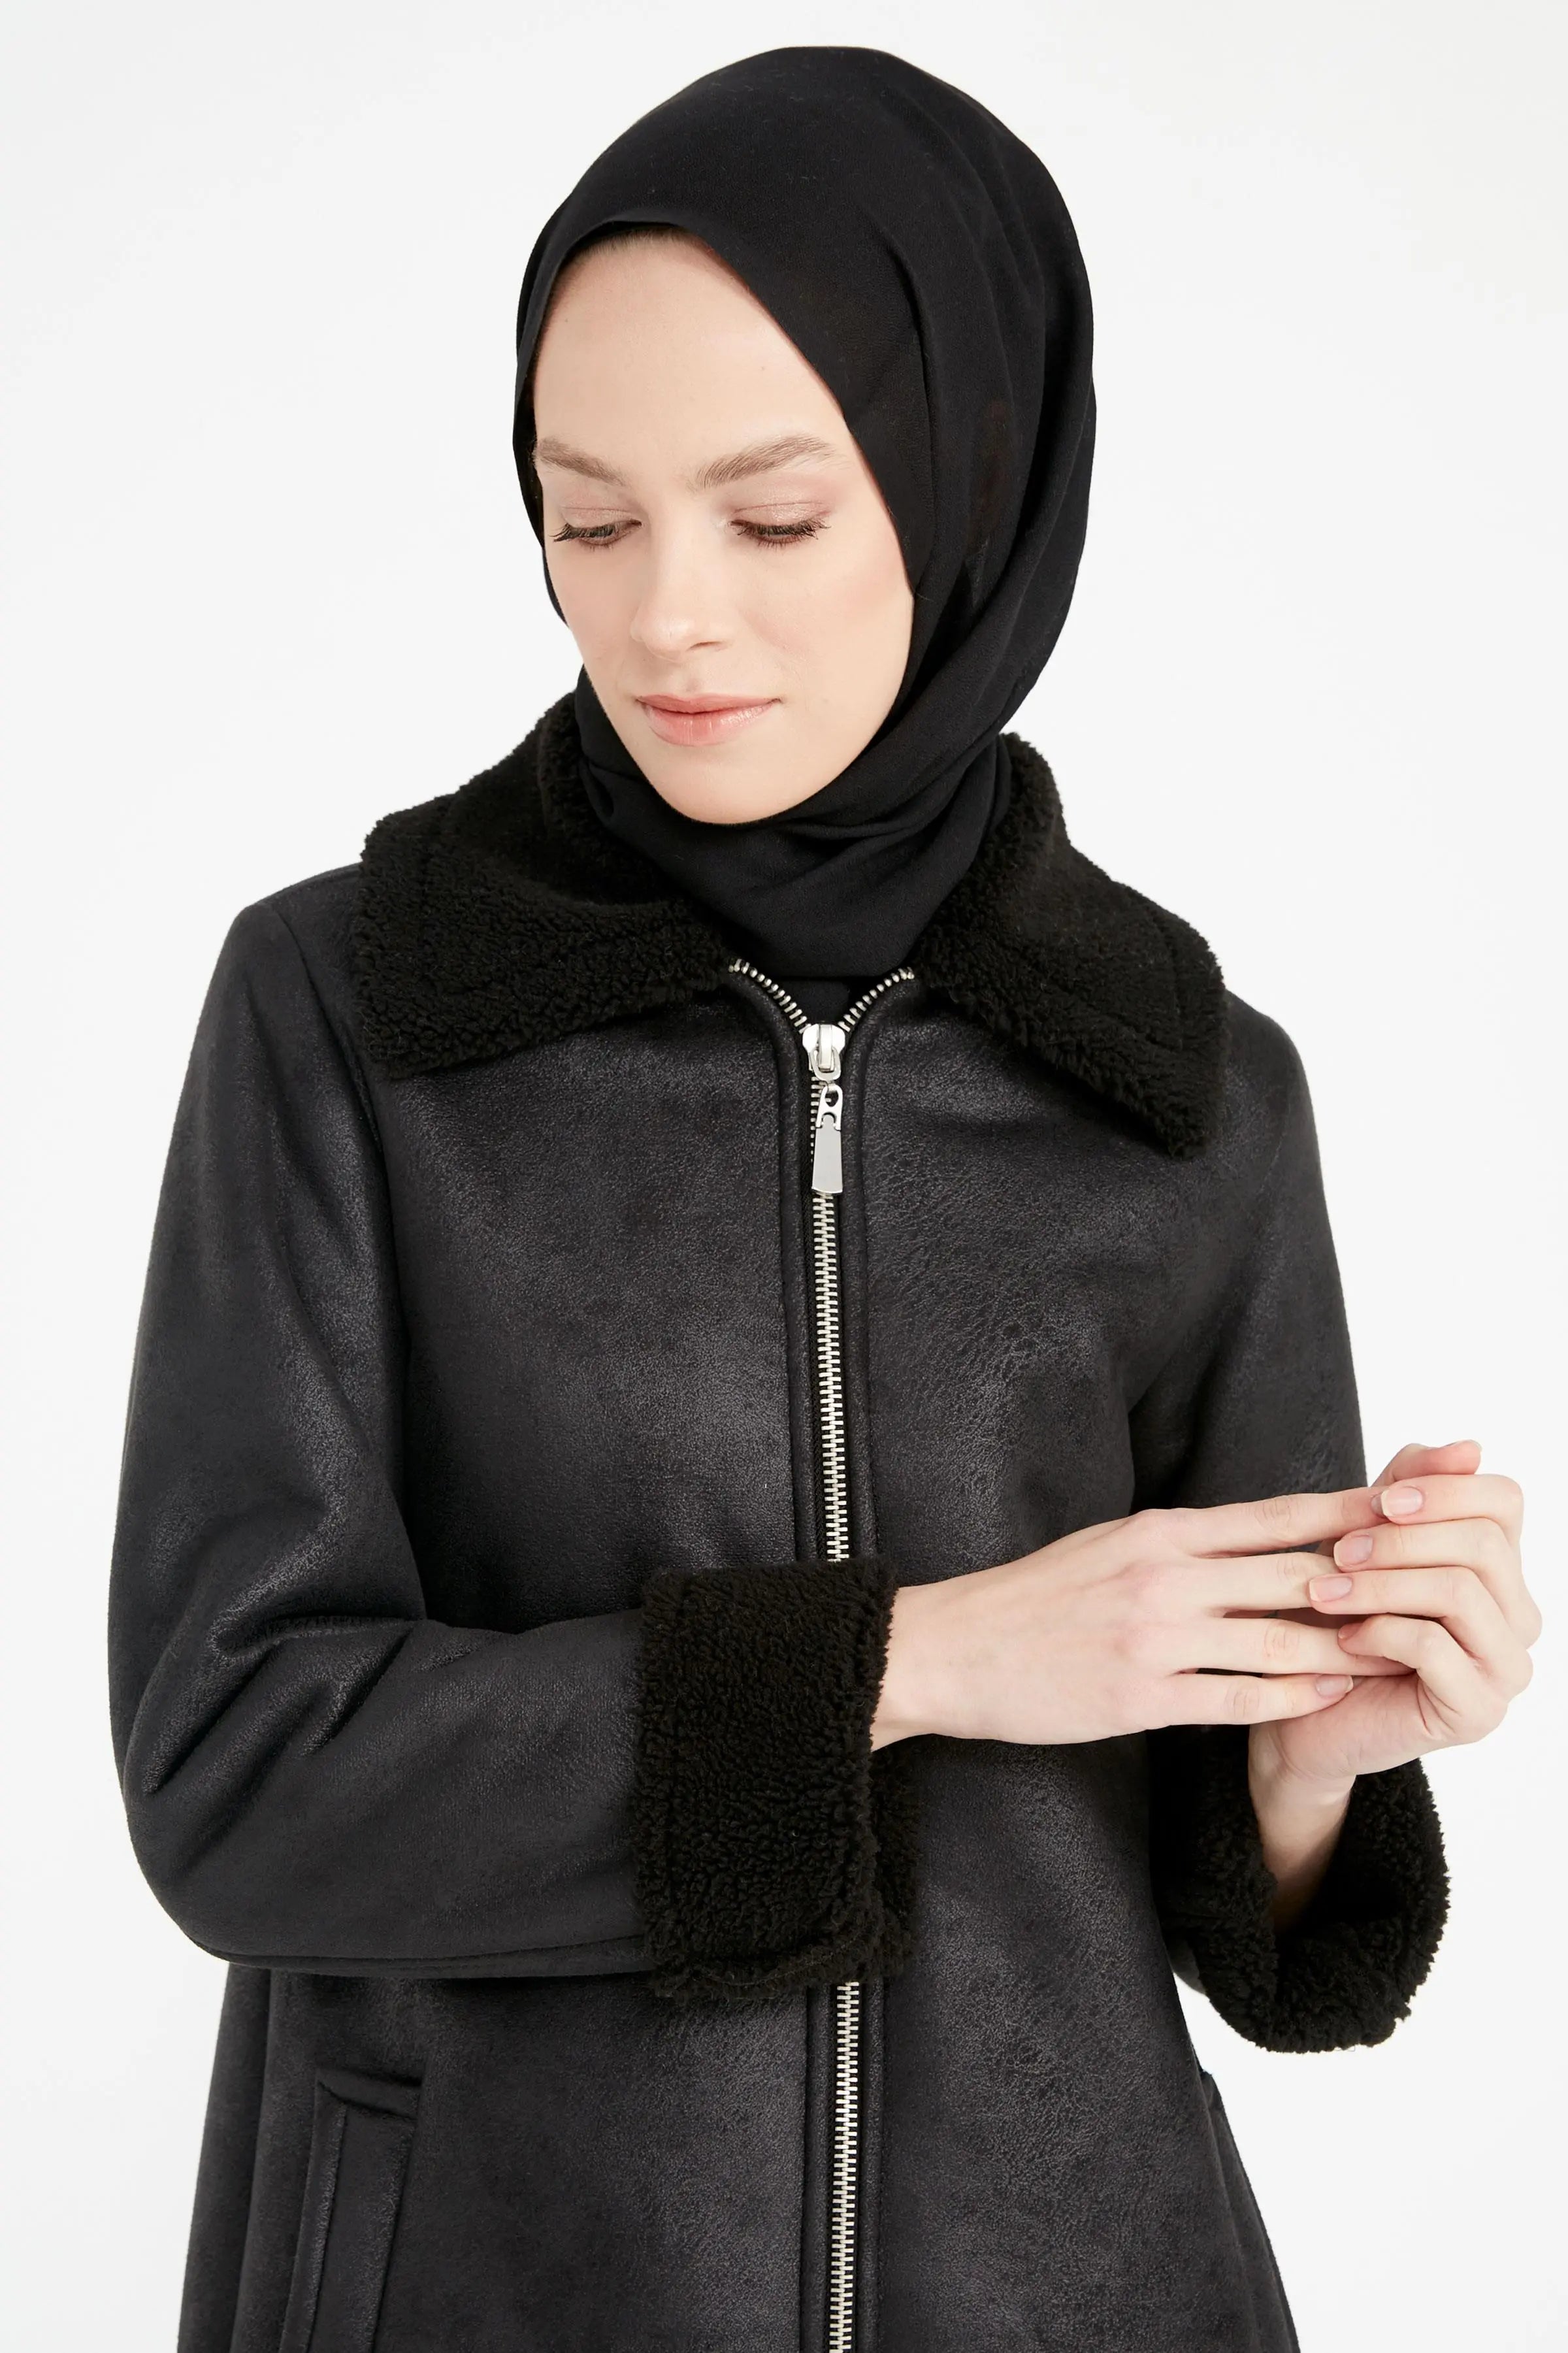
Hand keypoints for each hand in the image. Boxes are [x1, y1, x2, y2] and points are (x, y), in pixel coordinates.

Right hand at [872, 1484, 1407, 1749]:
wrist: (956, 1649)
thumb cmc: (1035, 1596)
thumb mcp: (1111, 1544)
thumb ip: (1183, 1542)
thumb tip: (1258, 1537)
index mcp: (1159, 1531)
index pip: (1275, 1517)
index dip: (1346, 1513)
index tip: (1404, 1508)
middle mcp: (1164, 1576)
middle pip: (1291, 1573)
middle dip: (1365, 1582)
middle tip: (1427, 1589)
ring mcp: (1154, 1638)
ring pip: (1275, 1640)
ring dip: (1341, 1648)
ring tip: (1392, 1652)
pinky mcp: (1141, 1697)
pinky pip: (1236, 1699)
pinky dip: (1289, 1699)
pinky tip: (1325, 1698)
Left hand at [1250, 1438, 1537, 1800]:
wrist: (1305, 1712)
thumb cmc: (1337, 1617)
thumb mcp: (1365, 1538)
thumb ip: (1409, 1489)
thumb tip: (1469, 1446)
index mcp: (1500, 1569)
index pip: (1505, 1501)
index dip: (1443, 1489)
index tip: (1381, 1501)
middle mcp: (1518, 1616)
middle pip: (1483, 1544)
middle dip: (1401, 1540)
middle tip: (1338, 1551)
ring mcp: (1506, 1668)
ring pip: (1459, 1591)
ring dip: (1380, 1583)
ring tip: (1326, 1591)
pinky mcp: (1477, 1711)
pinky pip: (1435, 1649)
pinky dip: (1378, 1633)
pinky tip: (1345, 1639)